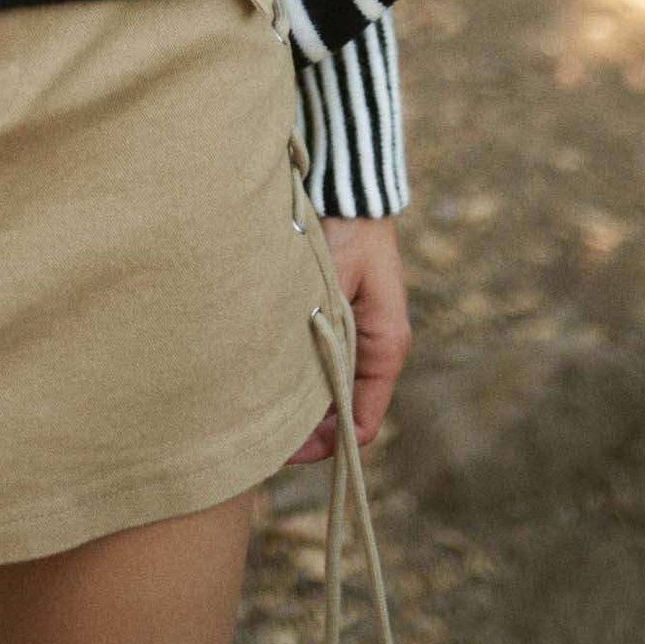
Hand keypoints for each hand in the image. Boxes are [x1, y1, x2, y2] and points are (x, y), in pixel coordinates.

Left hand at [283, 212, 410, 461]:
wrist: (348, 193)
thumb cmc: (347, 232)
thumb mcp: (334, 283)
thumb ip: (322, 329)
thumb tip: (301, 382)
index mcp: (385, 349)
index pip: (361, 422)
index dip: (328, 446)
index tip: (289, 450)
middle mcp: (374, 351)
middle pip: (342, 413)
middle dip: (308, 432)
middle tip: (263, 440)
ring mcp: (356, 338)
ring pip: (328, 390)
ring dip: (300, 404)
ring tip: (259, 414)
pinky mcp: (336, 322)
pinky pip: (319, 364)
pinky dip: (298, 377)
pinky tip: (265, 378)